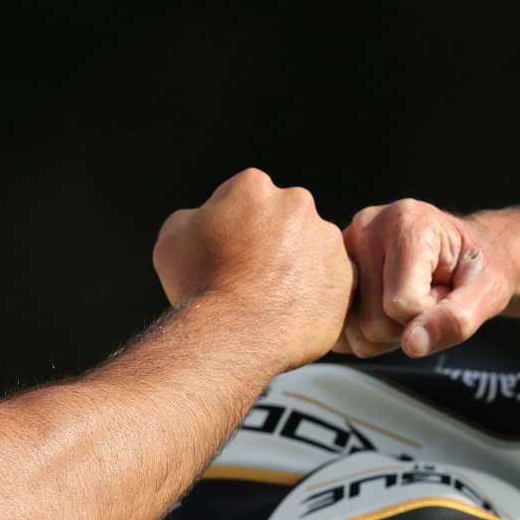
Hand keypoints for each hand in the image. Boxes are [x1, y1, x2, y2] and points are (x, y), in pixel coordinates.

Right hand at [153, 169, 355, 367]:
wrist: (235, 333)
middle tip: (247, 278)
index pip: (243, 199)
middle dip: (268, 242)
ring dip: (294, 268)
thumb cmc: (199, 284)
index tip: (222, 254)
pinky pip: (330, 284)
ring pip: (309, 251)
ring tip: (269, 301)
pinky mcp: (347, 277)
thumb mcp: (172, 238)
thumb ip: (194, 217)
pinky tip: (289, 314)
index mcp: (254, 186)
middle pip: (281, 220)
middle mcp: (298, 203)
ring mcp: (327, 241)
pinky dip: (314, 296)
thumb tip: (208, 220)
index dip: (229, 228)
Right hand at [341, 200, 516, 357]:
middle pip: (374, 322)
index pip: (402, 303)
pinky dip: (367, 333)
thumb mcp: (489, 291)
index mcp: (405, 222)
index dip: (431, 314)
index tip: (446, 290)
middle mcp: (365, 227)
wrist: (465, 252)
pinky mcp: (330, 272)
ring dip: (388, 331)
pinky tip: (385, 307)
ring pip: (355, 331)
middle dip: (408, 324)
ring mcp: (341, 249)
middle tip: (429, 295)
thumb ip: (456, 319)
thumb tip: (412, 345)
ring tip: (409, 300)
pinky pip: (340, 331)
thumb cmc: (478, 268)